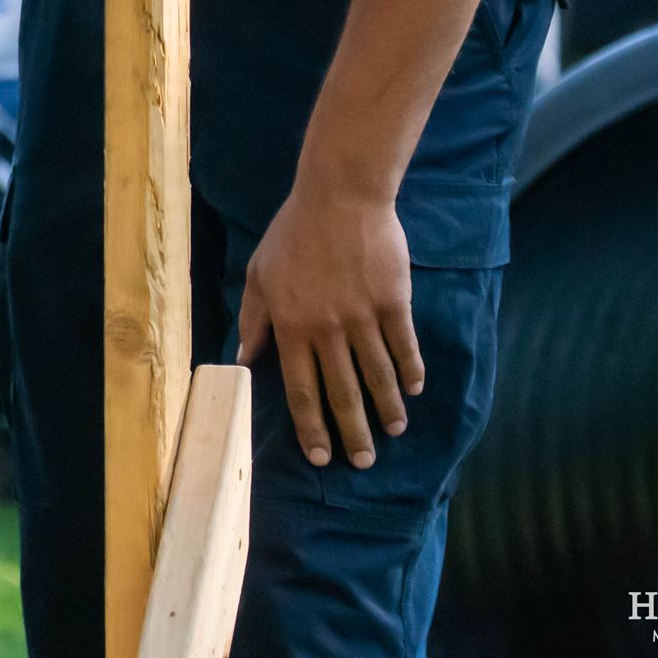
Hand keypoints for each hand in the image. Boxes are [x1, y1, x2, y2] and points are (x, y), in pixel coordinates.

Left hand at [236, 177, 425, 470]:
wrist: (339, 196)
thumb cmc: (294, 233)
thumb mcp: (259, 273)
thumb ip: (254, 317)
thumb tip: (244, 356)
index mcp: (291, 325)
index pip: (300, 389)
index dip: (310, 427)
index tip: (319, 457)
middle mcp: (327, 329)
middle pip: (341, 392)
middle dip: (353, 432)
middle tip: (364, 461)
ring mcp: (363, 316)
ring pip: (377, 375)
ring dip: (386, 408)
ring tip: (393, 431)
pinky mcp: (394, 302)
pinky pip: (404, 346)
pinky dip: (410, 371)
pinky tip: (414, 390)